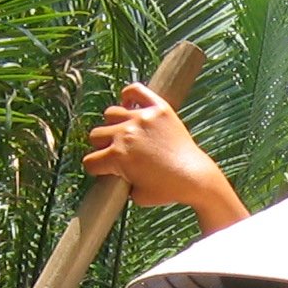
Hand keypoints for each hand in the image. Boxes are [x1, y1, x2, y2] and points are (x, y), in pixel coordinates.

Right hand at [84, 84, 247, 233]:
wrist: (196, 177)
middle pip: (96, 135)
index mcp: (118, 157)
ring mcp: (142, 118)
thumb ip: (119, 182)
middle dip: (104, 147)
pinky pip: (135, 90)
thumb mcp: (137, 196)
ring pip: (110, 114)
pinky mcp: (159, 108)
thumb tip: (113, 171)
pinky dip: (130, 96)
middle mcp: (126, 134)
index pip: (90, 161)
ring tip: (127, 134)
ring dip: (115, 125)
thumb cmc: (168, 189)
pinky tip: (131, 107)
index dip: (97, 169)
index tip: (107, 171)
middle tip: (119, 153)